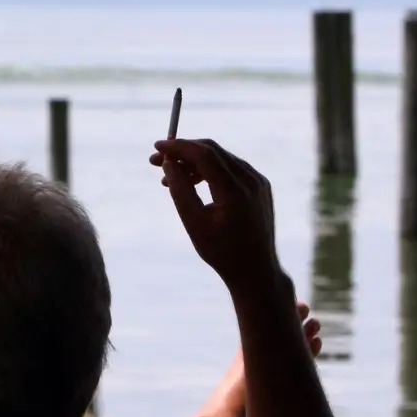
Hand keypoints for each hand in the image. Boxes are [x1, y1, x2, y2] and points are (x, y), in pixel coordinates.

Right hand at [150, 138, 282, 289]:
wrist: (256, 269)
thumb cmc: (221, 251)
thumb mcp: (194, 223)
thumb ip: (180, 190)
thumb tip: (167, 163)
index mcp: (235, 192)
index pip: (204, 155)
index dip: (178, 147)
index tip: (156, 147)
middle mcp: (251, 181)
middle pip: (212, 151)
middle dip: (182, 151)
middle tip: (156, 161)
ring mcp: (258, 181)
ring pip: (220, 157)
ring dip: (193, 161)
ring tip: (171, 177)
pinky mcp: (260, 185)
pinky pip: (230, 167)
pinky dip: (208, 168)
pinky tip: (192, 180)